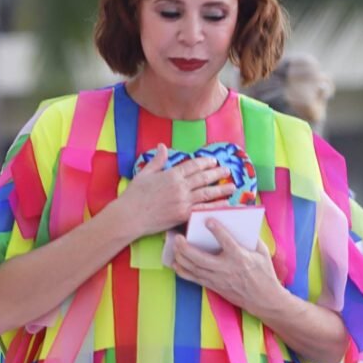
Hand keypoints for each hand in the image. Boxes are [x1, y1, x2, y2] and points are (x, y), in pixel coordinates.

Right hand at [114, 144, 233, 238]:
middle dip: (217, 173)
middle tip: (227, 170)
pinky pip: (203, 209)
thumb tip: (162, 146)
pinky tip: (224, 204)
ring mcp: (183, 201)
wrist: (129, 216)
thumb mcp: (144, 173)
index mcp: (171, 174)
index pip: (193, 165)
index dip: (205, 162)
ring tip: (232, 186)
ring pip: (207, 193)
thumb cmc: (134, 195)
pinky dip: (215, 206)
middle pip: (204, 178)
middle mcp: (180, 187)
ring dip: (221, 189)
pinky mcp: (183, 215)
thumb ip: (157, 160)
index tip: (213, 160)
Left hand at [171, 219, 284, 313]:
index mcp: (240, 257)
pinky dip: (182, 271)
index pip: (226, 242)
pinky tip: (176, 263)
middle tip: (178, 237)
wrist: (263, 299)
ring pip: (194, 268)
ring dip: (181, 257)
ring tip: (175, 246)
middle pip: (200, 258)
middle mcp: (226, 268)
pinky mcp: (213, 286)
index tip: (208, 220)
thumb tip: (237, 223)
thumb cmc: (264, 273)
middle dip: (186, 247)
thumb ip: (250, 237)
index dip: (217, 230)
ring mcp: (217, 279)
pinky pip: (193, 279)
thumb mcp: (262, 252)